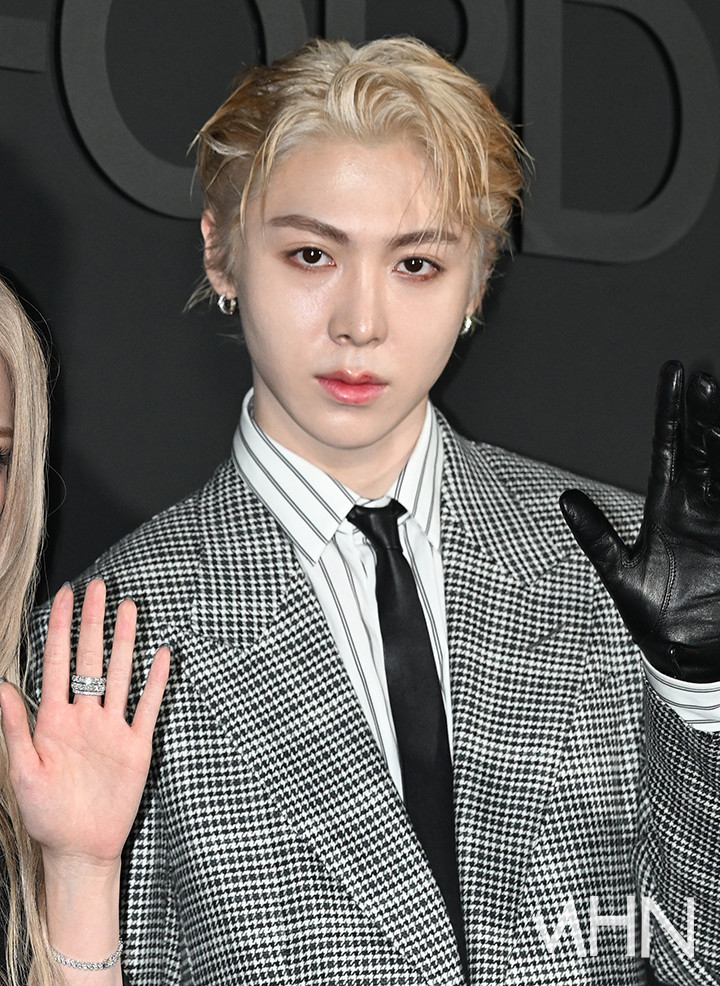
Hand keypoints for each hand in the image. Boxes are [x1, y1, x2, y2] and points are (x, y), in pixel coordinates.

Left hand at [0, 578, 169, 867]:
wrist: (81, 850)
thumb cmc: (46, 816)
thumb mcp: (23, 772)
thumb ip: (15, 728)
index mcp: (54, 720)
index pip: (58, 663)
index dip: (60, 628)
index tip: (63, 595)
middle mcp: (85, 716)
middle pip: (91, 659)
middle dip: (93, 622)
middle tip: (98, 587)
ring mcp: (112, 728)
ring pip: (120, 675)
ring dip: (125, 642)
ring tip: (129, 608)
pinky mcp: (136, 745)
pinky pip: (147, 707)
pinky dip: (155, 681)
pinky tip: (161, 655)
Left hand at [560, 361, 719, 681]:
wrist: (692, 655)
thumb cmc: (656, 615)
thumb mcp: (619, 573)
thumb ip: (595, 536)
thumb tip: (565, 498)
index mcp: (669, 506)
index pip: (670, 447)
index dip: (672, 411)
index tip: (674, 373)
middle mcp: (701, 506)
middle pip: (704, 450)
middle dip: (704, 415)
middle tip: (704, 380)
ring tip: (719, 402)